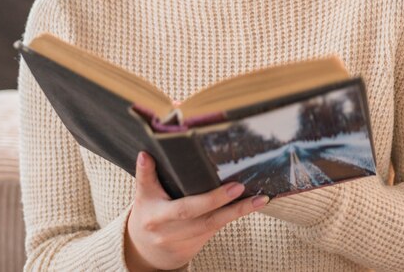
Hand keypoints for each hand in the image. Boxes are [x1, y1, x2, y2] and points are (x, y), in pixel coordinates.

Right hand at [125, 152, 268, 270]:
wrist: (147, 250)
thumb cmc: (148, 214)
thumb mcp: (143, 195)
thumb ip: (146, 175)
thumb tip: (145, 153)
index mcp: (156, 216)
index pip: (178, 206)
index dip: (202, 197)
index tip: (218, 181)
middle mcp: (171, 230)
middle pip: (198, 216)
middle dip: (219, 201)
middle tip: (239, 186)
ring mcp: (186, 239)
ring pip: (214, 224)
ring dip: (238, 211)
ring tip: (260, 198)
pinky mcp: (199, 243)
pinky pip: (219, 227)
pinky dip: (235, 214)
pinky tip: (253, 204)